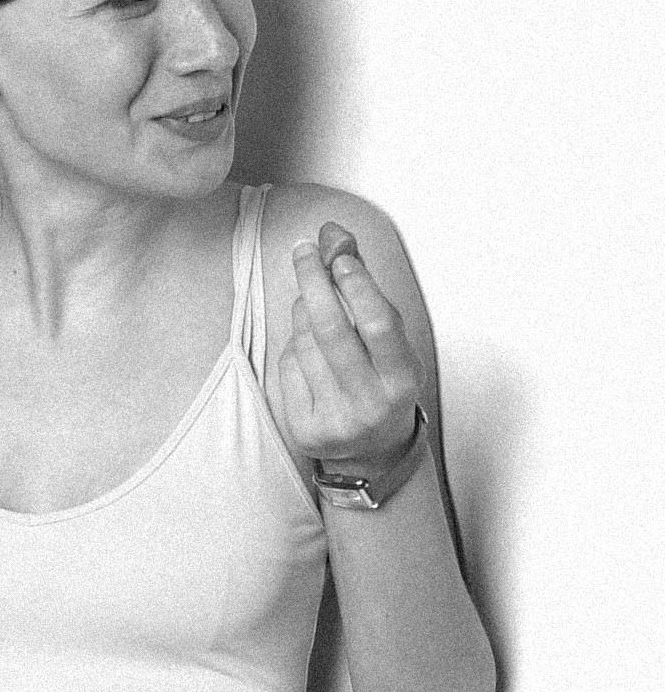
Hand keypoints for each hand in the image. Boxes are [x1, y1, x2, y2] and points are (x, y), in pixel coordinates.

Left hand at [280, 222, 424, 468]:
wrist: (372, 451)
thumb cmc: (383, 383)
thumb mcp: (391, 343)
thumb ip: (367, 292)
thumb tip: (337, 239)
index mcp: (402, 380)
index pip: (378, 325)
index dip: (357, 285)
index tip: (339, 256)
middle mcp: (370, 403)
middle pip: (332, 330)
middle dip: (314, 282)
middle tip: (303, 250)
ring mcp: (335, 419)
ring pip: (305, 344)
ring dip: (303, 310)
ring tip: (311, 298)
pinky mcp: (305, 429)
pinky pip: (289, 366)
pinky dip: (295, 344)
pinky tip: (307, 345)